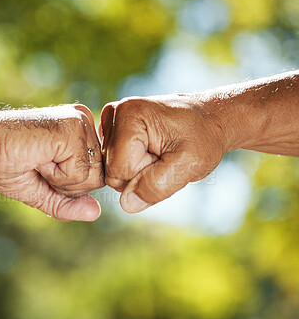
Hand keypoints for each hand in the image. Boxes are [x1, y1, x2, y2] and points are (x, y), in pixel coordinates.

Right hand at [0, 104, 103, 220]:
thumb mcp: (43, 192)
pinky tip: (39, 157)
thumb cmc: (7, 165)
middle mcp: (85, 121)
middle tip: (40, 164)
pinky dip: (56, 176)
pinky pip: (80, 174)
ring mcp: (80, 123)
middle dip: (68, 186)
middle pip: (101, 177)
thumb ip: (70, 203)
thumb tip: (96, 213)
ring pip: (95, 178)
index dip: (70, 185)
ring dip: (62, 181)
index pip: (98, 174)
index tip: (43, 166)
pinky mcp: (73, 129)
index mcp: (81, 132)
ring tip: (39, 159)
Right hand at [99, 95, 226, 212]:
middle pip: (112, 172)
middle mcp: (113, 114)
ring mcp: (110, 122)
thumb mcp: (188, 164)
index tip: (167, 157)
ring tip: (160, 152)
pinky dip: (132, 165)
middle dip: (140, 174)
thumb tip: (126, 204)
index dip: (145, 175)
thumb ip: (157, 186)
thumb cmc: (203, 137)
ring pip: (111, 171)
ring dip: (137, 171)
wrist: (209, 119)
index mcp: (128, 114)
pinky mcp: (111, 130)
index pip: (119, 171)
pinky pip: (113, 165)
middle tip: (165, 156)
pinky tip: (150, 151)